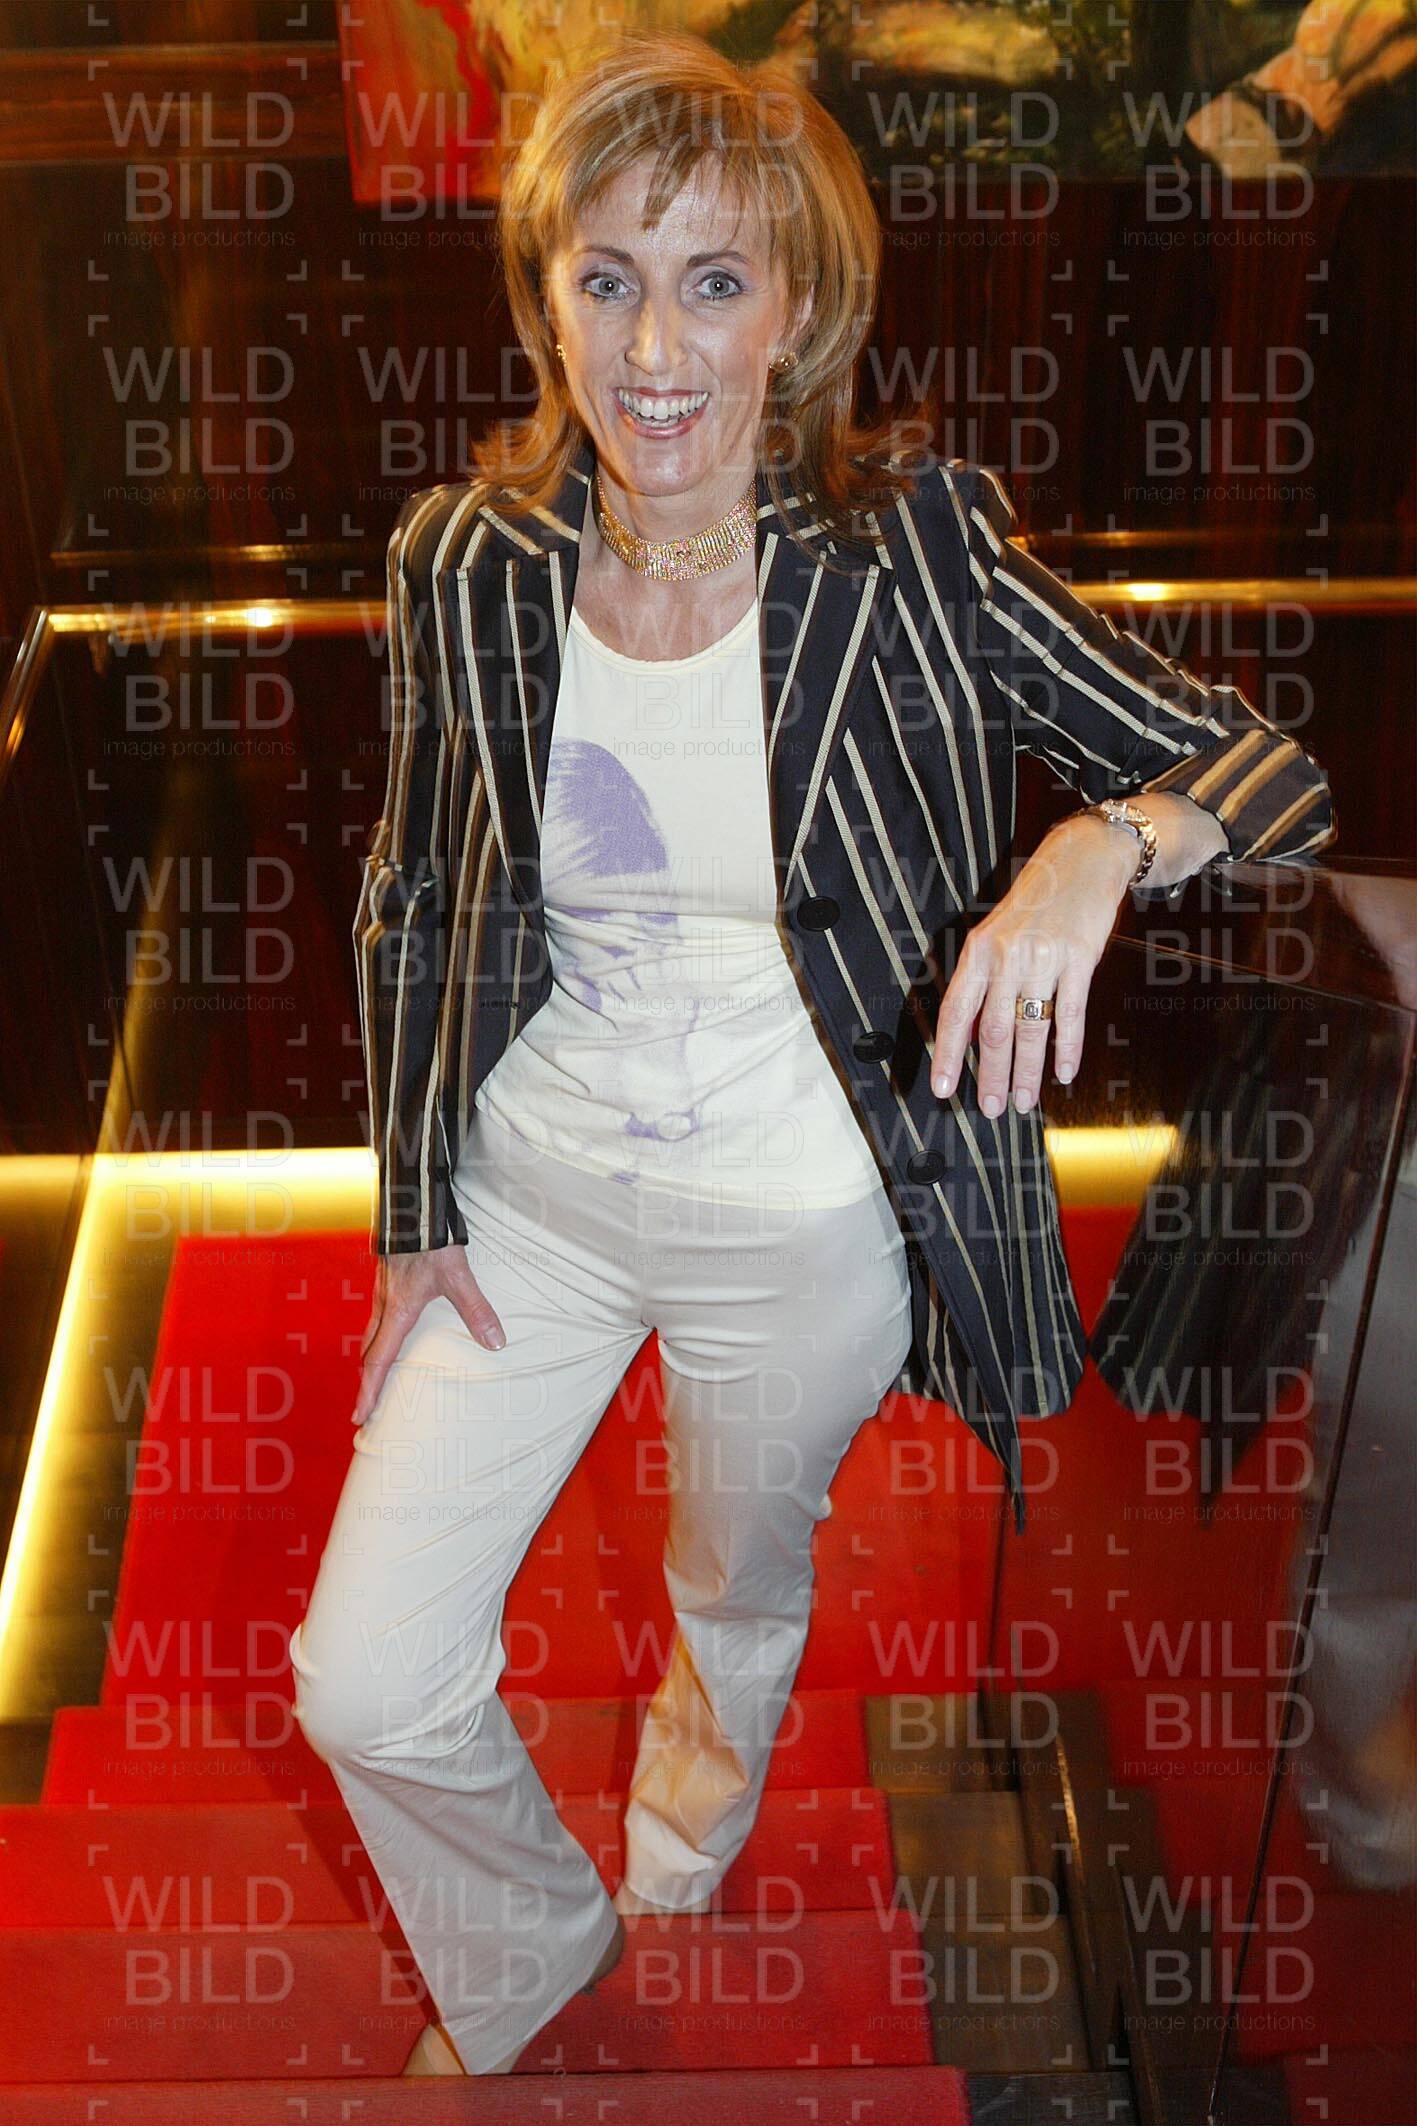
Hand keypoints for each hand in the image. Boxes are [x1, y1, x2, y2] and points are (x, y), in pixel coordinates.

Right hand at [352, 1243, 506, 1426]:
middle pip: (368, 1351)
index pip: (379, 1360)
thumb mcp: (458, 1276)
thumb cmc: (431, 1241)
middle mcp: (384, 1304)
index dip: (370, 1391)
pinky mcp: (386, 1276)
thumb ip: (476, 1310)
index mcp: (398, 1311)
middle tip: (365, 1405)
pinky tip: (389, 1329)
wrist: (413, 1206)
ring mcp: (382, 1289)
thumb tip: (495, 1343)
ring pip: (370, 1331)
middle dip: (367, 1380)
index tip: (360, 1415)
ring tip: (374, 1374)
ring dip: (370, 1356)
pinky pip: (376, 1314)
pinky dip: (377, 1333)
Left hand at [930, 815, 1137, 1115]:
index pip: (956, 1012)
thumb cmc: (1035, 903)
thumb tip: (972, 1034)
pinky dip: (1068, 1048)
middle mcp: (1006, 956)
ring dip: (1026, 1072)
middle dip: (991, 1075)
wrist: (1081, 861)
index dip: (948, 1054)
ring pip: (1030, 1029)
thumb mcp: (995, 934)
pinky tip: (1065, 1072)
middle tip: (991, 1108)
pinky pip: (1070, 1014)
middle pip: (994, 1030)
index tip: (944, 1088)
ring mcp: (1043, 958)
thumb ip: (983, 983)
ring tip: (1022, 1101)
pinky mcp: (1079, 959)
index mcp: (978, 951)